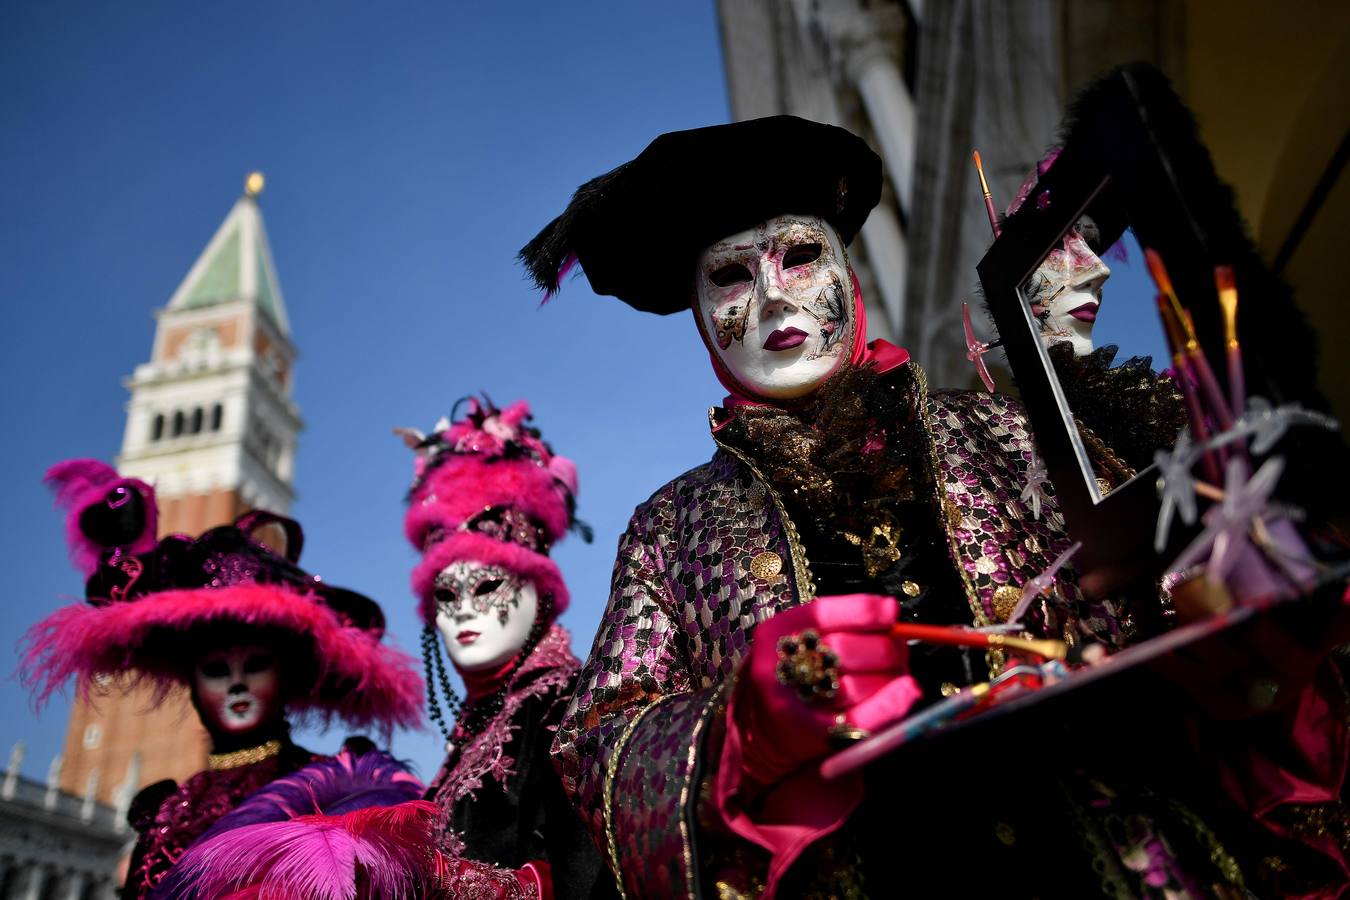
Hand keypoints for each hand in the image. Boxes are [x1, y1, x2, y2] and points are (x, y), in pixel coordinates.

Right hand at [731, 593, 921, 788]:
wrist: (761, 726)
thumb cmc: (793, 672)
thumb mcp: (803, 638)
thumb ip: (841, 624)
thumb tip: (891, 616)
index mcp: (777, 633)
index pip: (822, 613)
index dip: (863, 611)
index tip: (891, 611)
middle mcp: (779, 667)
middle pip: (841, 650)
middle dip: (883, 649)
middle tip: (899, 651)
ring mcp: (794, 704)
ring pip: (854, 686)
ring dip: (889, 678)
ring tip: (899, 674)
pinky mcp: (813, 735)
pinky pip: (857, 722)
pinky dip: (888, 706)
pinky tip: (907, 693)